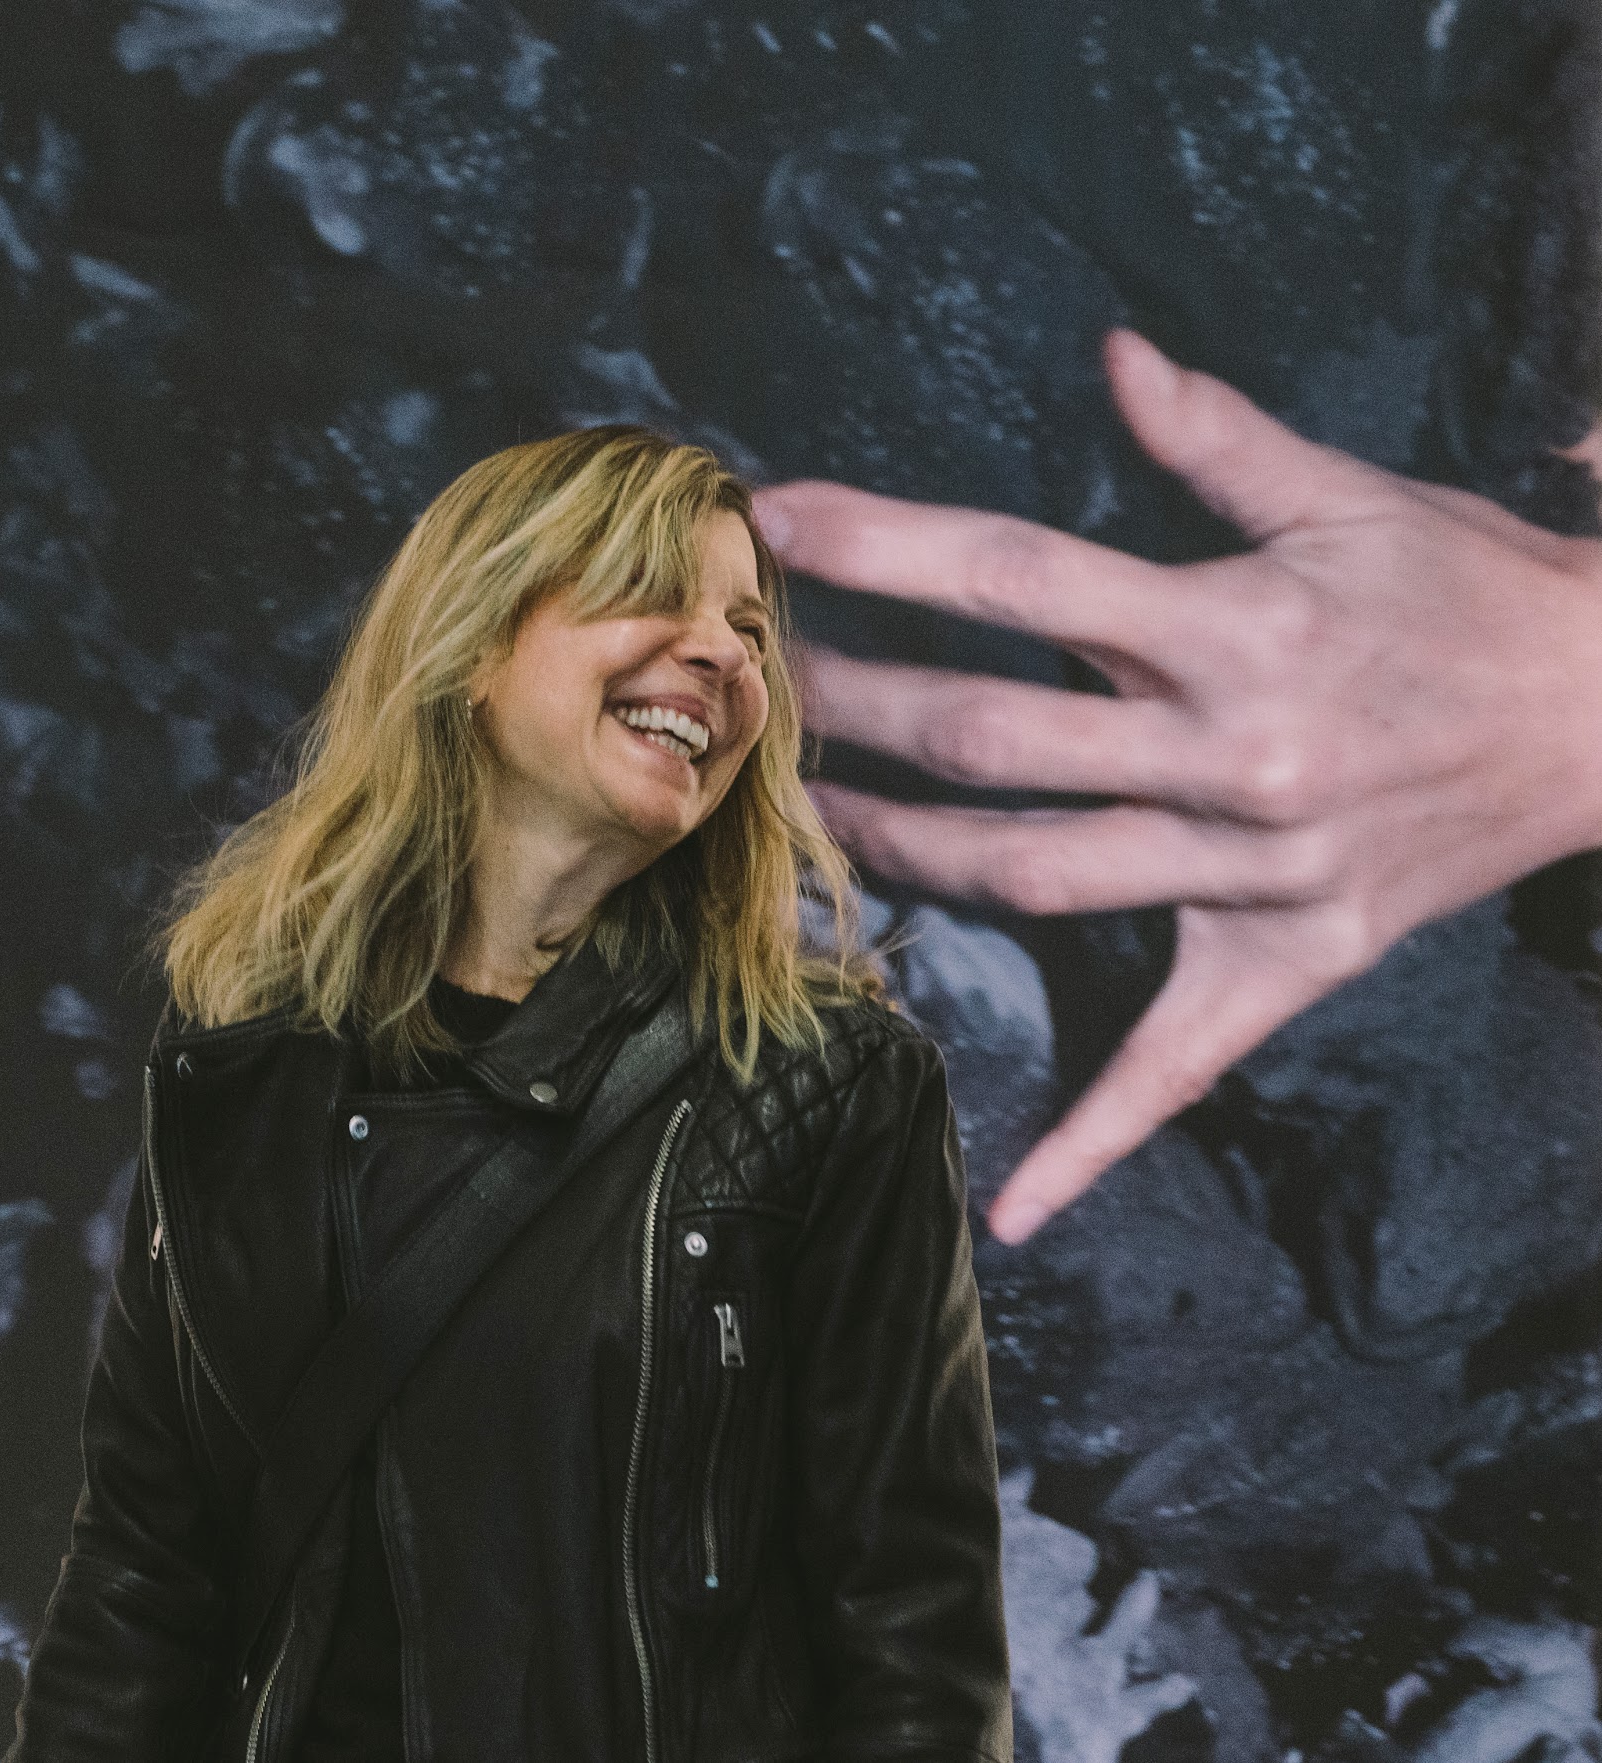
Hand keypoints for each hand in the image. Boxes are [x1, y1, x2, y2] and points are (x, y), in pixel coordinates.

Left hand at [754, 330, 1601, 1244]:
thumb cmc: (1468, 592)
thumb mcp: (1353, 496)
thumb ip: (1219, 438)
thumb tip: (1115, 357)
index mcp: (1234, 628)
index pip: (1018, 579)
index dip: (886, 546)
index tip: (775, 522)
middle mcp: (1230, 756)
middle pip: (992, 738)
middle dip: (853, 704)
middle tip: (749, 678)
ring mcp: (1252, 873)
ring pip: (1035, 881)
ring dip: (900, 857)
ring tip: (797, 825)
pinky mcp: (1286, 961)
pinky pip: (1179, 1068)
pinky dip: (1095, 1142)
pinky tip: (1015, 1208)